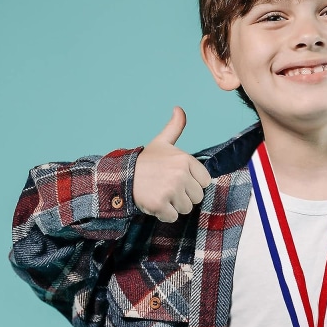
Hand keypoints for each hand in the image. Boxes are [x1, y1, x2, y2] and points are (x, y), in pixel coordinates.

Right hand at [133, 106, 211, 221]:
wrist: (121, 176)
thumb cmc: (145, 162)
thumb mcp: (162, 143)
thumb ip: (175, 127)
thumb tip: (179, 108)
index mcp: (184, 160)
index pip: (205, 182)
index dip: (192, 183)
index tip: (178, 178)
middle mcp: (180, 174)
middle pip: (197, 196)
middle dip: (183, 196)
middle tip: (167, 187)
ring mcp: (170, 190)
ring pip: (186, 208)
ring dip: (174, 206)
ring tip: (160, 194)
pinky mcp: (160, 204)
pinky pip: (173, 217)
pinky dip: (163, 214)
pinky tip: (154, 203)